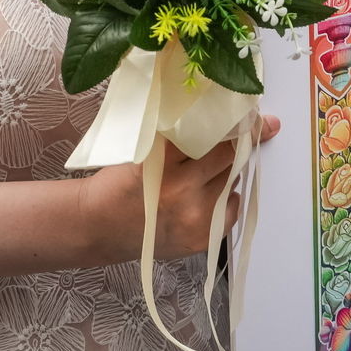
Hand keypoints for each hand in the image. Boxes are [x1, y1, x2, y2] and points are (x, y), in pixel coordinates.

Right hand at [83, 114, 280, 262]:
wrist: (98, 227)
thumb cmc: (119, 182)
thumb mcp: (142, 149)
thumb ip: (178, 135)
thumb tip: (222, 118)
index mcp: (162, 161)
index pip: (211, 133)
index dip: (232, 121)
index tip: (253, 112)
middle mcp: (181, 190)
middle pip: (227, 155)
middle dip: (233, 144)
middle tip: (234, 136)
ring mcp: (194, 217)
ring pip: (232, 180)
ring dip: (225, 171)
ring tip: (205, 171)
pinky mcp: (201, 238)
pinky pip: (231, 207)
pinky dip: (224, 196)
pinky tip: (204, 193)